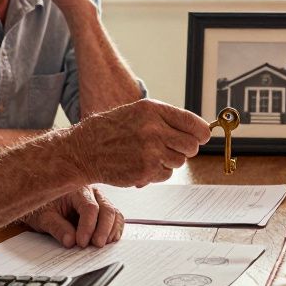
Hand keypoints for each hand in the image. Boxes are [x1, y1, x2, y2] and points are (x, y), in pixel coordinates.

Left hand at [20, 187, 123, 247]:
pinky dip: (114, 231)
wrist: (41, 204)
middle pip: (107, 210)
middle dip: (103, 229)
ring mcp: (100, 201)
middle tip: (96, 245)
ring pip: (115, 214)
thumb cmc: (43, 208)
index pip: (89, 207)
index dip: (88, 226)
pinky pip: (116, 219)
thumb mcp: (44, 218)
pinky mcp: (103, 210)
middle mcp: (92, 193)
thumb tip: (70, 241)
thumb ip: (57, 228)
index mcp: (77, 190)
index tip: (81, 242)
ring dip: (111, 231)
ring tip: (101, 245)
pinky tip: (108, 241)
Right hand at [61, 99, 210, 186]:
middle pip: (191, 146)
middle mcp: (153, 129)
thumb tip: (198, 131)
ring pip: (180, 161)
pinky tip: (142, 164)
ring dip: (170, 161)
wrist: (83, 150)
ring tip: (150, 155)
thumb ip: (166, 119)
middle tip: (173, 148)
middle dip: (186, 149)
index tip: (203, 137)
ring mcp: (149, 151)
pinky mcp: (145, 170)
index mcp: (152, 110)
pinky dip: (158, 172)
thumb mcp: (137, 113)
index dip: (201, 133)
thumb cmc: (110, 131)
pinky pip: (166, 174)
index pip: (193, 124)